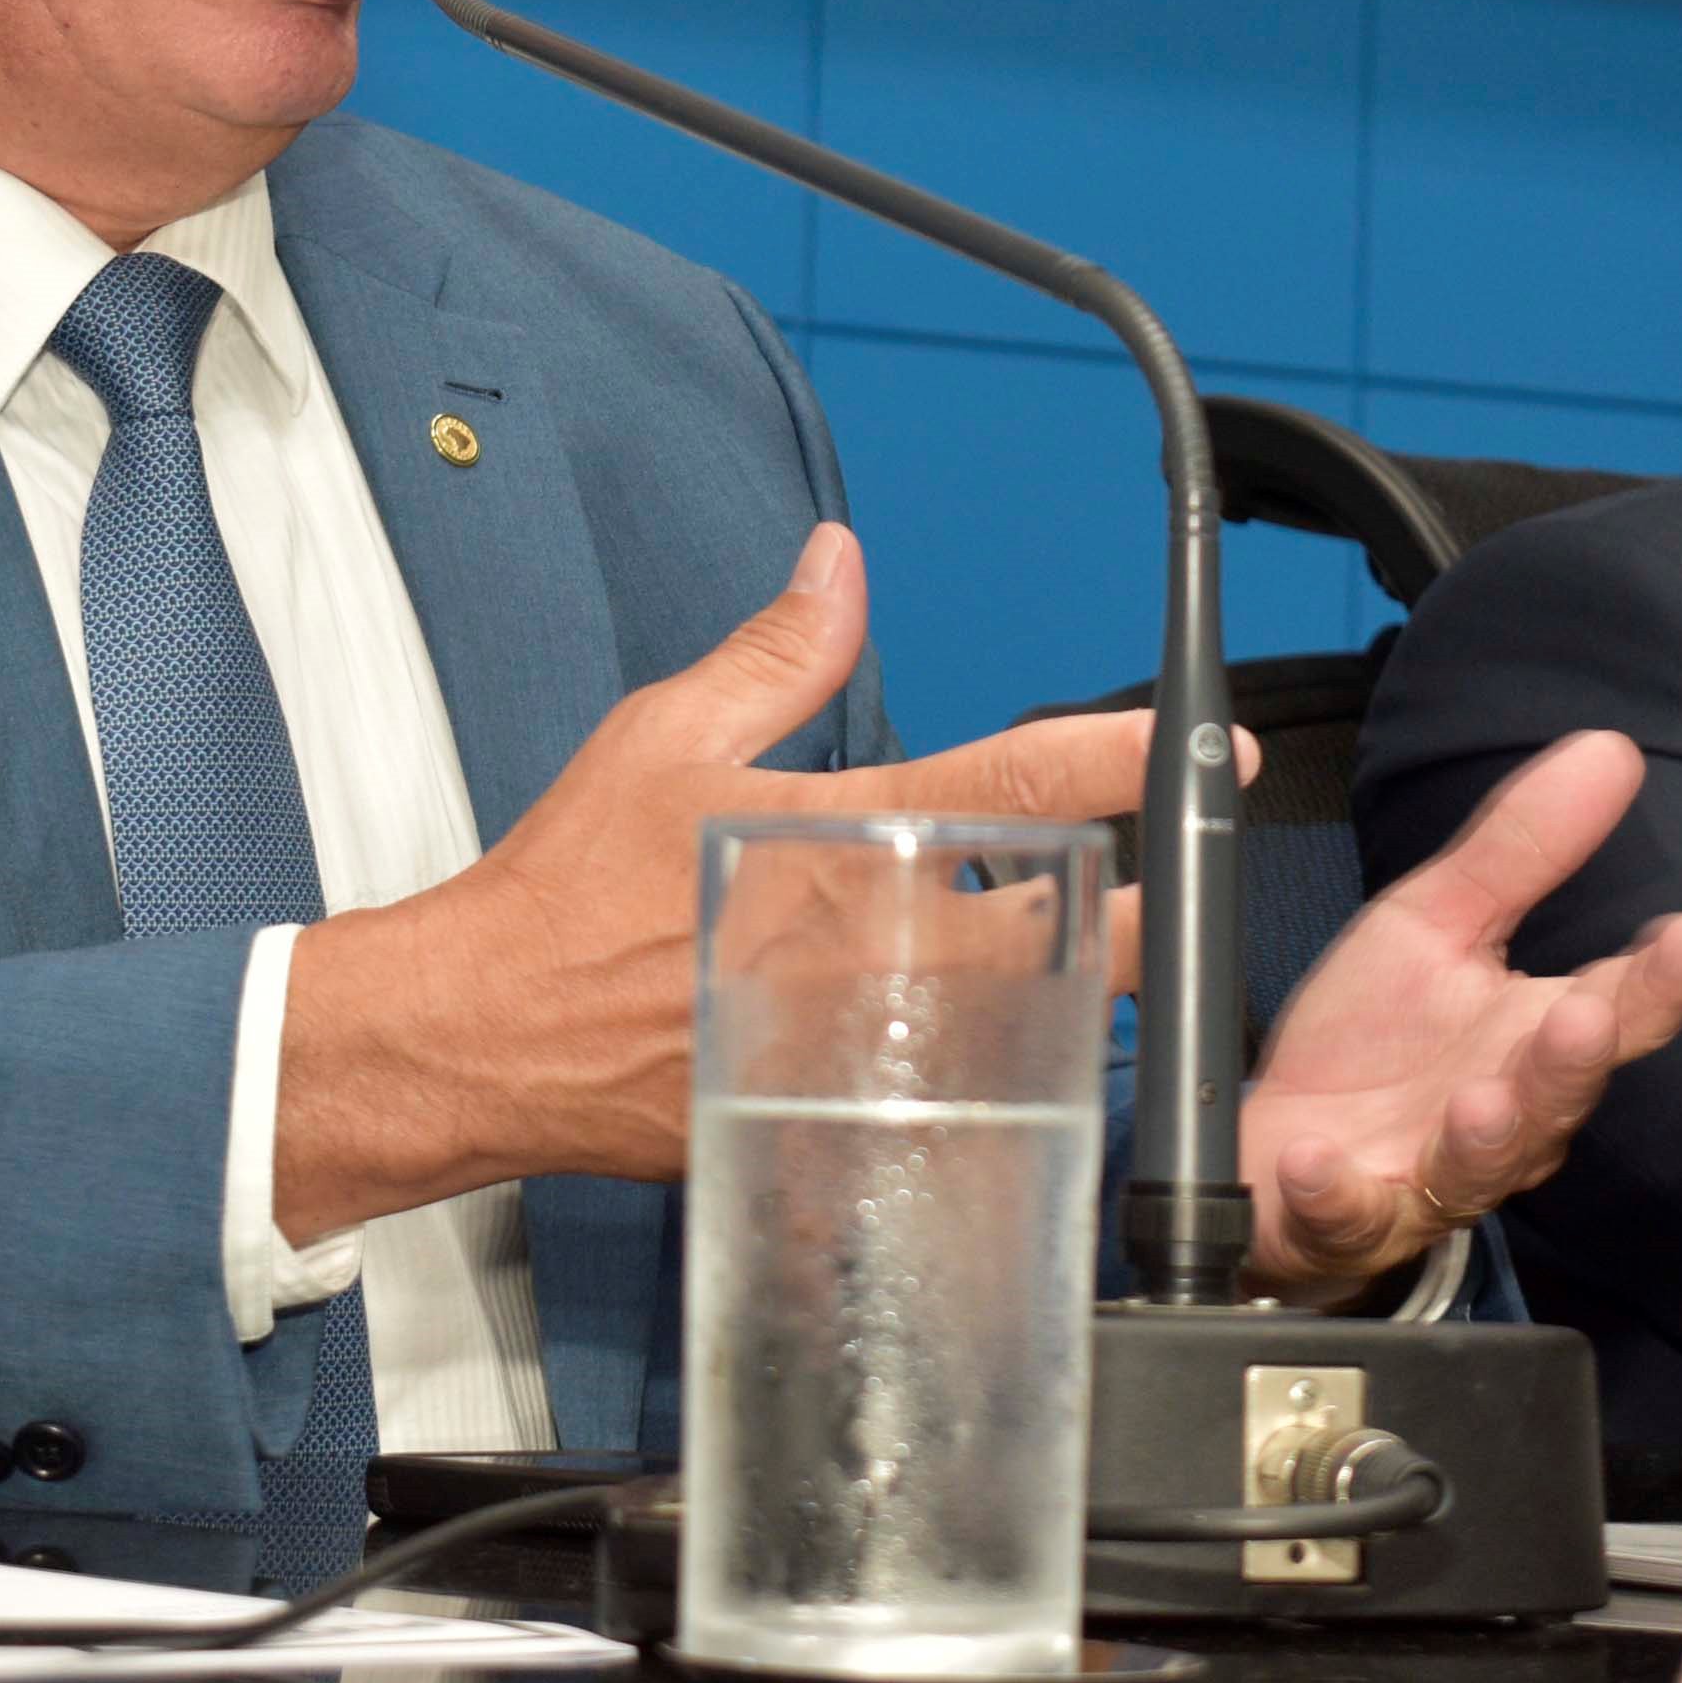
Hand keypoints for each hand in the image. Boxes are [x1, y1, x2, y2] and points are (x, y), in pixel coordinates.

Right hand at [271, 523, 1149, 1234]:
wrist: (486, 1035)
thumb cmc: (567, 889)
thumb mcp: (665, 736)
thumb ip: (776, 654)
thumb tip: (841, 567)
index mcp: (840, 839)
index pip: (1015, 787)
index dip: (1120, 758)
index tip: (1195, 746)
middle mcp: (867, 948)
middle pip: (1062, 934)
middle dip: (1138, 915)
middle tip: (1175, 894)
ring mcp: (856, 1044)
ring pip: (1021, 1029)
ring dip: (1072, 1000)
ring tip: (1100, 976)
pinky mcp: (829, 1115)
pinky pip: (944, 1111)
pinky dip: (984, 1089)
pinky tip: (997, 1072)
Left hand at [1236, 733, 1681, 1304]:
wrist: (1277, 1149)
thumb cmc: (1377, 1042)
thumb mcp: (1436, 921)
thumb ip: (1521, 848)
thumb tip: (1611, 751)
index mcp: (1532, 1040)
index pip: (1621, 1007)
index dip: (1663, 977)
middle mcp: (1503, 1119)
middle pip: (1557, 1098)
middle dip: (1573, 1063)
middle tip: (1584, 1018)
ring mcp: (1428, 1176)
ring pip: (1475, 1168)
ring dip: (1484, 1136)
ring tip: (1480, 1100)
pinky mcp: (1348, 1219)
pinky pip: (1348, 1215)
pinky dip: (1336, 1193)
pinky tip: (1322, 1161)